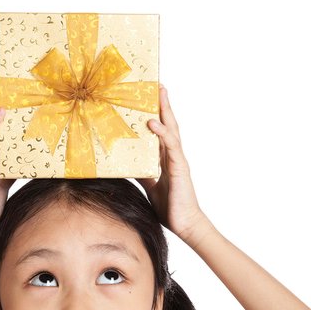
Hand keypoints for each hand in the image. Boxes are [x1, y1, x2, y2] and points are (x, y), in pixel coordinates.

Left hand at [137, 85, 209, 242]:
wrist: (184, 224)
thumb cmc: (169, 205)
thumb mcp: (149, 184)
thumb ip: (142, 170)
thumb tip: (126, 162)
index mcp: (166, 158)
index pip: (162, 130)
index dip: (158, 113)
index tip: (152, 97)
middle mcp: (173, 154)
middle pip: (169, 123)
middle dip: (164, 104)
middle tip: (158, 85)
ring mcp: (178, 159)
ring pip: (172, 129)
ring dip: (165, 110)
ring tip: (159, 94)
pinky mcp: (179, 167)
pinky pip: (170, 146)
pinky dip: (162, 132)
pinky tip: (153, 122)